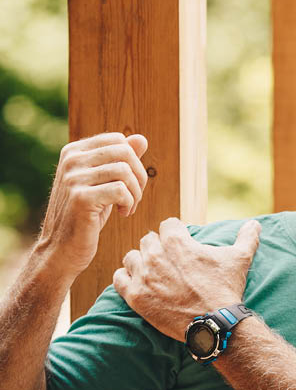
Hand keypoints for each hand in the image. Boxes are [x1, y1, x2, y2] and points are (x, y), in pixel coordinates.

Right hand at [39, 132, 147, 279]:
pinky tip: (123, 214)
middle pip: (124, 152)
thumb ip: (120, 161)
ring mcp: (74, 178)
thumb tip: (141, 139)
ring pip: (124, 171)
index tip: (130, 184)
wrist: (60, 250)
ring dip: (135, 193)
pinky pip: (120, 191)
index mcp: (73, 152)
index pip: (117, 139)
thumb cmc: (85, 217)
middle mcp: (71, 161)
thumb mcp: (103, 184)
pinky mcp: (81, 198)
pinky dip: (129, 203)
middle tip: (135, 198)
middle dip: (139, 176)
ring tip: (128, 208)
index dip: (133, 161)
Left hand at [113, 217, 260, 340]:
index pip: (167, 225)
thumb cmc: (226, 289)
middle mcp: (156, 254)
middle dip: (157, 248)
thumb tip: (256, 224)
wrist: (214, 323)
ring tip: (151, 274)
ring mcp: (143, 275)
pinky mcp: (135, 296)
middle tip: (167, 263)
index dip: (174, 233)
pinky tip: (136, 284)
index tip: (180, 245)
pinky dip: (125, 279)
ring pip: (131, 257)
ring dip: (139, 263)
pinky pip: (119, 278)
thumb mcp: (239, 259)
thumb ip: (247, 237)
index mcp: (177, 241)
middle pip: (148, 240)